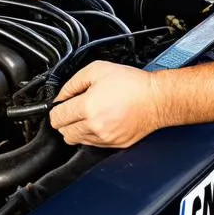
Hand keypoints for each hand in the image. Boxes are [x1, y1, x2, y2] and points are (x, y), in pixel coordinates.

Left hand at [49, 61, 164, 147]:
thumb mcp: (98, 70)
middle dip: (65, 120)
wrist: (157, 99)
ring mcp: (105, 138)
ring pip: (76, 140)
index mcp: (88, 107)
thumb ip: (74, 82)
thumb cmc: (132, 83)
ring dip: (76, 129)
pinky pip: (92, 144)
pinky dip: (91, 134)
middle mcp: (95, 126)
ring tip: (89, 114)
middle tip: (75, 109)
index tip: (62, 105)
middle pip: (63, 132)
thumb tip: (61, 96)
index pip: (57, 117)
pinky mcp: (114, 144)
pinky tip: (101, 121)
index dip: (56, 109)